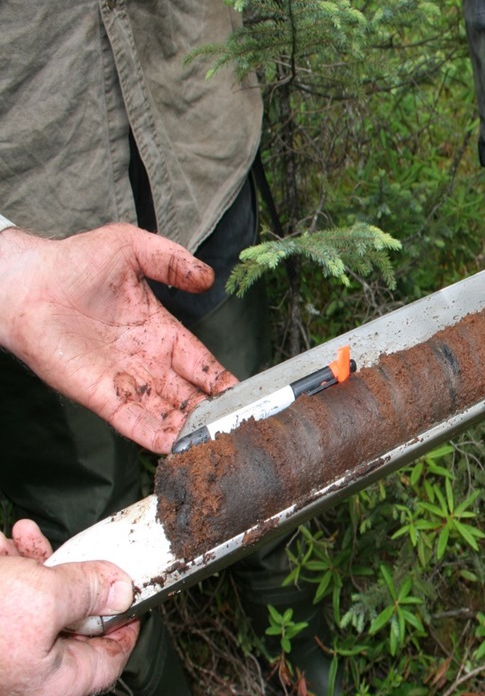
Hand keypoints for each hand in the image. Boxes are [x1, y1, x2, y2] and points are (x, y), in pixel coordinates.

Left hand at [0, 223, 237, 453]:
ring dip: (191, 430)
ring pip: (168, 413)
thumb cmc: (74, 262)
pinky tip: (176, 448)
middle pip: (192, 395)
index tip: (246, 395)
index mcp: (163, 332)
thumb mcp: (130, 247)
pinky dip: (154, 436)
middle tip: (238, 426)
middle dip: (215, 412)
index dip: (223, 380)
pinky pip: (133, 422)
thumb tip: (208, 279)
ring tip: (216, 443)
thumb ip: (171, 260)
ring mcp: (126, 382)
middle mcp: (150, 362)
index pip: (203, 363)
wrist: (25, 285)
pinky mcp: (101, 396)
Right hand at [0, 520, 139, 695]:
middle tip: (78, 552)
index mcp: (55, 681)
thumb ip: (91, 590)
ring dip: (36, 563)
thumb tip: (122, 589)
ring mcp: (6, 648)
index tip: (134, 587)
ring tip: (28, 540)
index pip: (112, 657)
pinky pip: (9, 593)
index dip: (127, 619)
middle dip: (73, 576)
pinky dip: (10, 565)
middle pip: (75, 620)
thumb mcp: (46, 596)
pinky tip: (7, 543)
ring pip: (38, 600)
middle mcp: (31, 670)